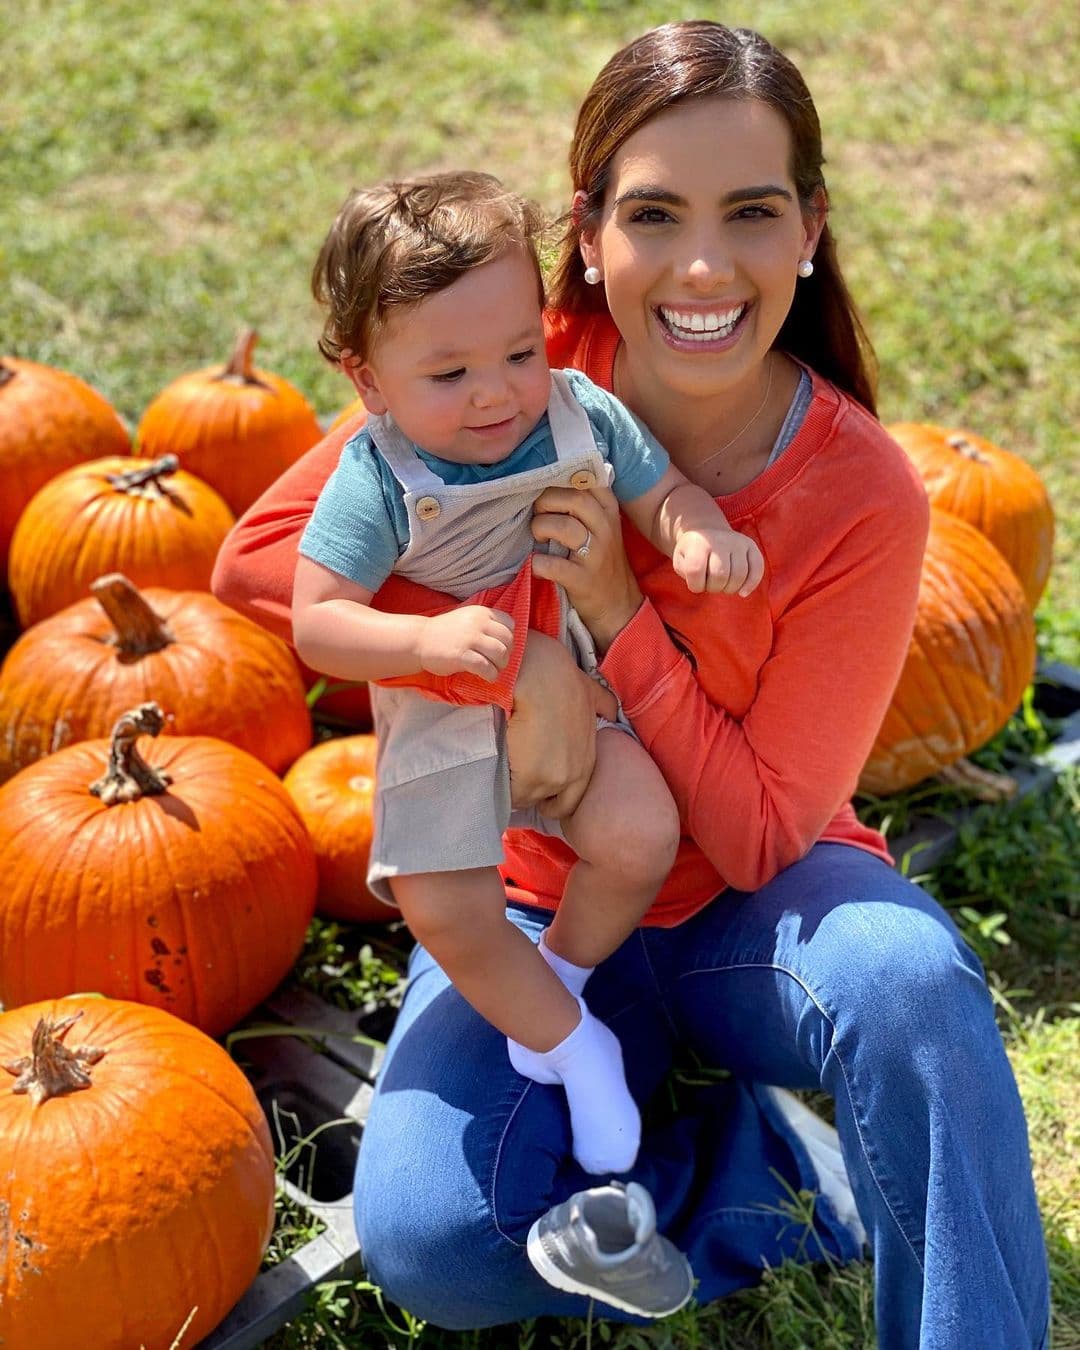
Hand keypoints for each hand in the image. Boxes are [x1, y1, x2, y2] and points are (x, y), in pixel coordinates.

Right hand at [417, 606, 513, 680]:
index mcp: (481, 612)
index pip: (510, 624)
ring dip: (500, 666)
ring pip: (500, 653)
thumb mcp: (467, 619)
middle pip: (508, 640)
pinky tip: (486, 677)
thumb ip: (486, 624)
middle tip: (497, 663)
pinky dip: (491, 675)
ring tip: (492, 670)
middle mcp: (478, 622)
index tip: (500, 647)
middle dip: (506, 655)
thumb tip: (508, 641)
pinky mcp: (461, 655)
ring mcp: (470, 638)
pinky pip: (486, 667)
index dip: (508, 638)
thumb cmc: (445, 633)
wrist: (419, 640)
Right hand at [507, 631, 616, 816]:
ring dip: (516, 790)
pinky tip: (493, 772)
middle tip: (519, 781)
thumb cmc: (561, 677)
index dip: (556, 792)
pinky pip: (511, 794)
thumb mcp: (591, 690)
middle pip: (551, 803)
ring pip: (528, 799)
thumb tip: (611, 712)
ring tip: (502, 774)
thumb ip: (603, 705)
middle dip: (536, 795)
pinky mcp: (528, 781)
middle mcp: (574, 775)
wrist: (538, 676)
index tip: (541, 785)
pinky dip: (502, 786)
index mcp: (588, 760)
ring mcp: (552, 781)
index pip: (572, 795)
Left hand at [530, 481, 642, 653]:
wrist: (617, 604)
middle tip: (537, 513)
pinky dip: (538, 563)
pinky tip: (537, 564)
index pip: (588, 479)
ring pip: (564, 527)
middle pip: (574, 498)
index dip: (561, 478)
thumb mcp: (602, 525)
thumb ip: (585, 501)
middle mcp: (606, 528)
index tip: (546, 485)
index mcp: (609, 510)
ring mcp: (596, 555)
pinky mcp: (583, 580)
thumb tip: (549, 477)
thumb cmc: (601, 559)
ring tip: (538, 536)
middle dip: (546, 501)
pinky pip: (554, 565)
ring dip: (540, 527)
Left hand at [673, 528, 764, 596]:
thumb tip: (703, 583)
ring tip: (723, 585)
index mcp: (698, 543)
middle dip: (714, 588)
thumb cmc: (691, 554)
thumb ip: (686, 572)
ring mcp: (737, 542)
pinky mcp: (751, 546)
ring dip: (730, 588)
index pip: (695, 570)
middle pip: (720, 575)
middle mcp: (720, 540)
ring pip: (739, 575)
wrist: (706, 533)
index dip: (695, 585)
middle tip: (711, 585)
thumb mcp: (680, 561)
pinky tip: (742, 593)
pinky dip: (751, 584)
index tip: (696, 585)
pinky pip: (757, 569)